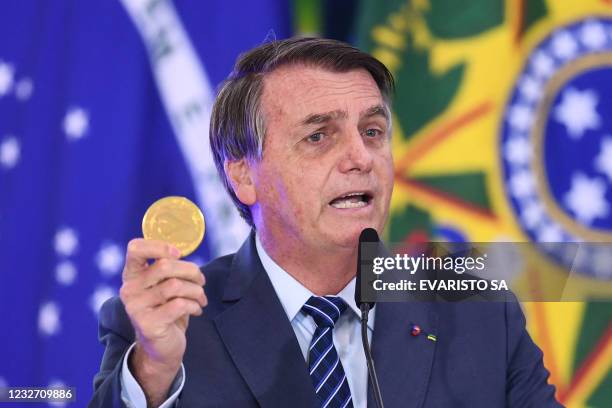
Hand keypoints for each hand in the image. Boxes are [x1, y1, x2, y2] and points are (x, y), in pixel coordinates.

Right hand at [119, 238, 205, 406]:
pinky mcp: (148, 324)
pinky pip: (180, 304)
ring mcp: (136, 307)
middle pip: (165, 266)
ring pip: (175, 285)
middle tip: (201, 281)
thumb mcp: (164, 286)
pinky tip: (197, 310)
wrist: (161, 348)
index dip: (160, 246)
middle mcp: (129, 289)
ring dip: (196, 291)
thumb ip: (169, 269)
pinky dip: (194, 305)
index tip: (178, 254)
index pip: (135, 248)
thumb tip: (183, 252)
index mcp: (132, 275)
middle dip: (191, 271)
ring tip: (201, 298)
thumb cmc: (167, 310)